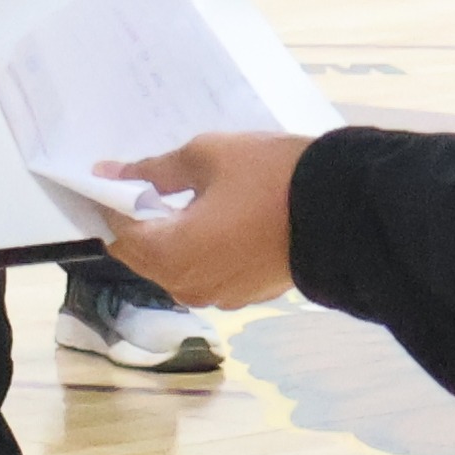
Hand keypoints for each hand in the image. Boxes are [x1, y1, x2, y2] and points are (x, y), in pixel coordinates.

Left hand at [95, 131, 309, 308]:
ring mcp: (218, 296)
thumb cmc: (271, 178)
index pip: (117, 231)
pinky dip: (196, 249)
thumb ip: (153, 170)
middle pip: (141, 254)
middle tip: (143, 181)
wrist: (345, 211)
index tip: (110, 175)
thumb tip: (109, 174)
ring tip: (176, 196)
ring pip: (172, 267)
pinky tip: (209, 218)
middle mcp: (187, 286)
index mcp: (169, 255)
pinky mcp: (245, 295)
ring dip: (165, 236)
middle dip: (135, 220)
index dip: (109, 201)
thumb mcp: (206, 158)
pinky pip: (204, 273)